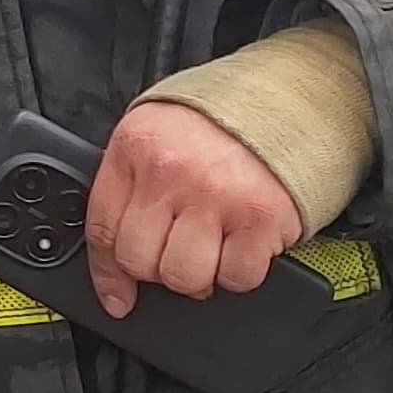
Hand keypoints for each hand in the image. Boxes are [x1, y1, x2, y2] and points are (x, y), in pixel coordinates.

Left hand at [83, 101, 306, 315]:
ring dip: (199, 274)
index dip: (107, 273)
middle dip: (158, 268)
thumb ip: (132, 186)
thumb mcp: (158, 134)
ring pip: (184, 277)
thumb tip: (117, 264)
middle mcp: (171, 172)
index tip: (117, 295)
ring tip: (213, 245)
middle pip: (140, 261)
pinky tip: (243, 241)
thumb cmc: (222, 118)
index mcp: (136, 147)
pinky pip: (237, 276)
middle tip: (180, 248)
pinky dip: (240, 271)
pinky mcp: (261, 218)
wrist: (290, 96)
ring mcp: (216, 196)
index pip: (102, 228)